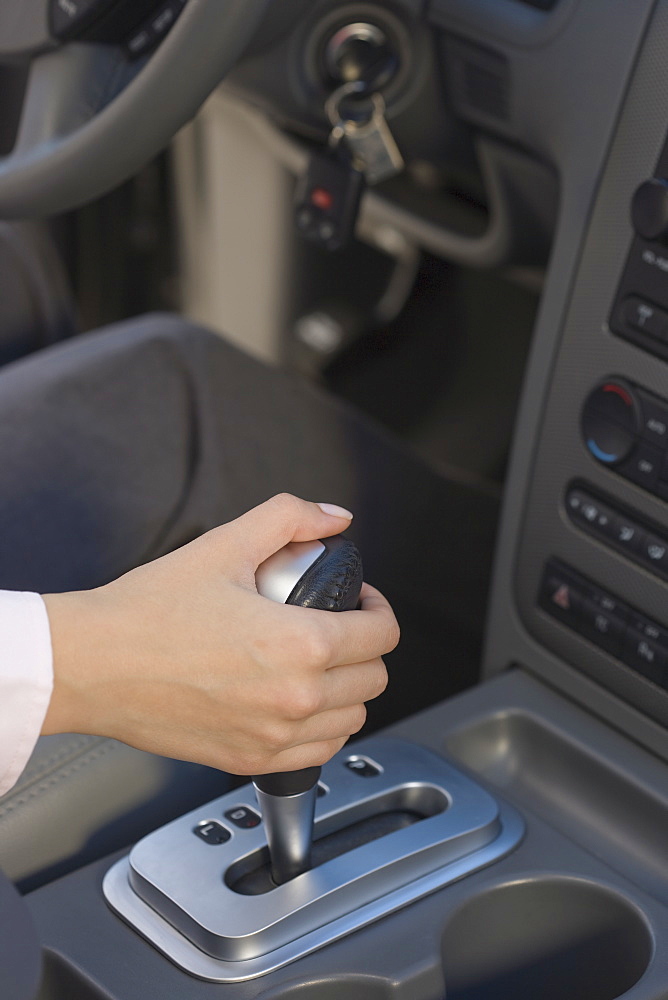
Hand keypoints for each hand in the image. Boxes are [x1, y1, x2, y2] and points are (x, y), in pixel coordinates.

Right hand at [41, 494, 398, 774]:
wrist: (92, 664)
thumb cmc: (148, 611)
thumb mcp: (225, 545)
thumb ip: (290, 518)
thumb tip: (333, 517)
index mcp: (300, 644)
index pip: (382, 635)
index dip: (379, 609)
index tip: (363, 602)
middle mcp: (295, 698)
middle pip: (375, 679)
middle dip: (367, 647)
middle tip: (341, 627)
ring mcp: (274, 737)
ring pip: (353, 719)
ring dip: (349, 689)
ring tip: (323, 665)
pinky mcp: (250, 761)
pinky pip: (319, 752)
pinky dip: (323, 728)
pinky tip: (301, 703)